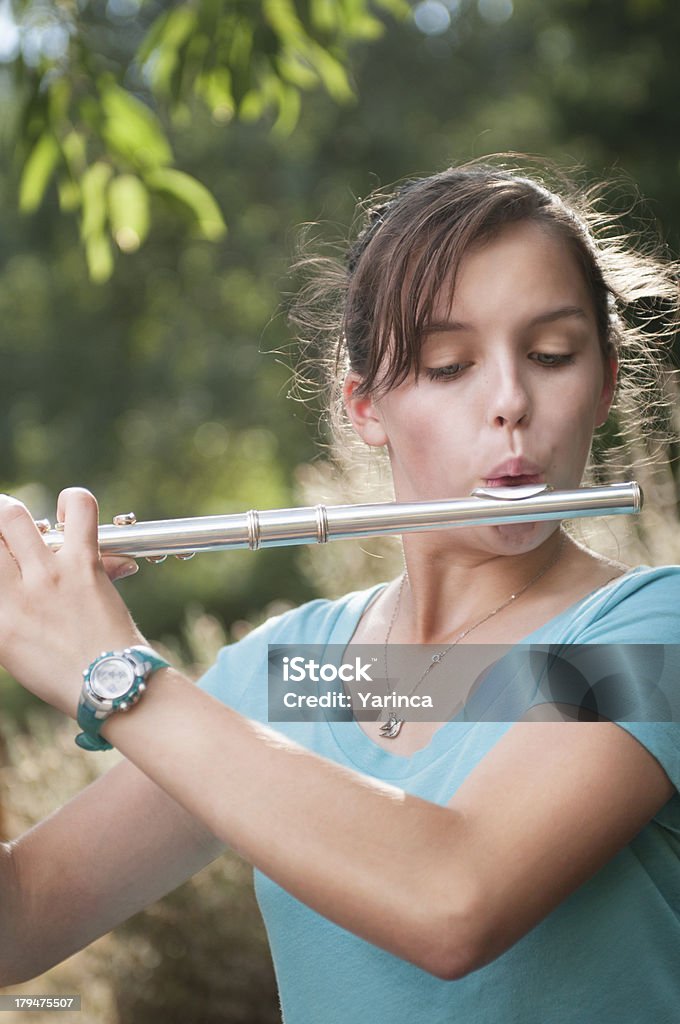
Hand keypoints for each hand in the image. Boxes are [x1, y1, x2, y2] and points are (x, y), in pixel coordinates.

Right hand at [0, 487, 146, 718]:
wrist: (110, 683)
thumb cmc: (63, 672)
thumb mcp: (13, 650)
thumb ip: (4, 610)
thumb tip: (7, 578)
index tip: (0, 556)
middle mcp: (15, 594)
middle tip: (3, 533)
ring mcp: (49, 576)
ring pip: (15, 517)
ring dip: (14, 514)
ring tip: (24, 523)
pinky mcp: (85, 564)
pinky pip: (79, 510)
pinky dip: (73, 500)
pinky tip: (68, 512)